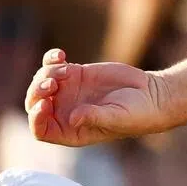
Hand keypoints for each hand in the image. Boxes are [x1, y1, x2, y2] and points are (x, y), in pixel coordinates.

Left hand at [26, 49, 166, 146]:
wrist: (151, 94)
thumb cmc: (137, 114)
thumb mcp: (116, 118)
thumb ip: (94, 117)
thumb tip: (72, 117)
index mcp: (71, 131)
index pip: (40, 129)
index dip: (36, 118)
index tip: (46, 104)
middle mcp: (65, 113)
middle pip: (35, 103)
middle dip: (37, 92)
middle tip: (51, 84)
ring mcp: (69, 92)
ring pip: (41, 82)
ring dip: (47, 73)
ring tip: (67, 70)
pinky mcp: (76, 74)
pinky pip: (53, 66)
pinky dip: (52, 59)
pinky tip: (60, 55)